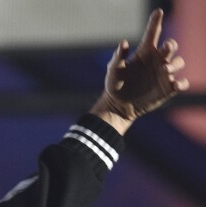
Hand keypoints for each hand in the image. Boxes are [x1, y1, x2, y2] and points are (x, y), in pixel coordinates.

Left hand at [91, 8, 189, 133]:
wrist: (118, 106)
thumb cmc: (115, 86)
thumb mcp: (113, 71)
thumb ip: (118, 57)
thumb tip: (123, 43)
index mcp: (145, 52)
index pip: (153, 32)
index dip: (156, 21)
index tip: (157, 12)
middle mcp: (157, 60)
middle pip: (171, 46)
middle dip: (170, 45)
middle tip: (165, 48)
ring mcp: (164, 74)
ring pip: (178, 62)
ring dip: (174, 64)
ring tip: (165, 71)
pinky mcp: (167, 88)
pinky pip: (181, 83)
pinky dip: (181, 83)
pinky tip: (175, 85)